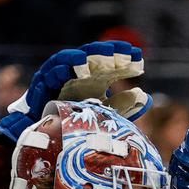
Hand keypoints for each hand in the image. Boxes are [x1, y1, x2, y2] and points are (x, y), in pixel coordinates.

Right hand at [0, 41, 147, 140]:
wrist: (49, 137)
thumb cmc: (77, 122)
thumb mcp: (105, 113)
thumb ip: (124, 106)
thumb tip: (146, 97)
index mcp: (92, 77)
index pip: (109, 62)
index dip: (124, 58)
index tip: (140, 57)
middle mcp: (75, 73)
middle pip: (91, 57)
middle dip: (107, 52)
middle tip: (123, 52)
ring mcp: (58, 76)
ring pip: (68, 60)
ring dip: (83, 57)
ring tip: (95, 57)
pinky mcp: (42, 85)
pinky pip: (49, 73)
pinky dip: (60, 69)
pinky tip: (73, 68)